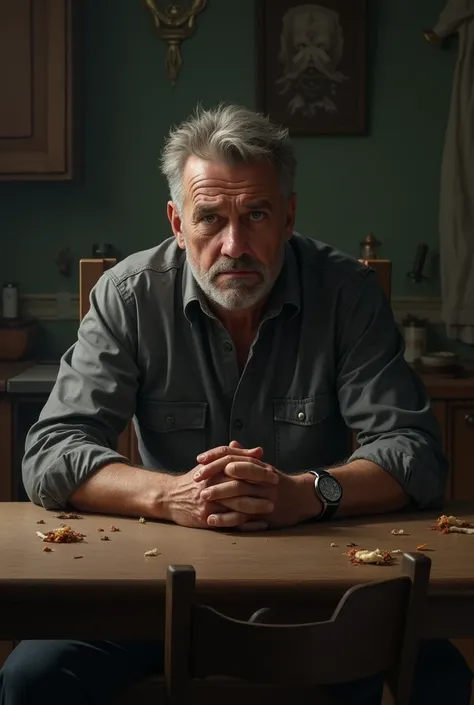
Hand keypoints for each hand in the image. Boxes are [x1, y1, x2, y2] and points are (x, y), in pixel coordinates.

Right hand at [162, 442, 277, 530]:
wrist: (170, 497)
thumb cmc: (196, 480)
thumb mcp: (212, 464)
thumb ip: (236, 455)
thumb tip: (259, 451)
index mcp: (214, 468)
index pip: (238, 465)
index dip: (257, 469)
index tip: (272, 472)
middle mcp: (211, 484)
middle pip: (239, 484)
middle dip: (260, 487)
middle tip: (276, 489)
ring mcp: (209, 502)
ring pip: (236, 504)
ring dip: (255, 506)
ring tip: (271, 507)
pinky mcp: (206, 518)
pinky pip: (230, 521)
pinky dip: (246, 524)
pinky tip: (259, 524)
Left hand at [196, 442, 321, 529]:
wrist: (302, 498)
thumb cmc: (278, 481)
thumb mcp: (263, 466)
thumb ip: (246, 456)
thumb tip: (231, 443)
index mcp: (259, 465)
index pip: (234, 457)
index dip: (215, 458)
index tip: (199, 460)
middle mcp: (261, 480)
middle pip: (235, 476)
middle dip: (214, 478)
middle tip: (197, 481)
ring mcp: (263, 498)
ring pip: (239, 496)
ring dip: (219, 497)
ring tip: (202, 498)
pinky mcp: (263, 516)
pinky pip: (243, 518)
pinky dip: (226, 519)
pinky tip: (212, 520)